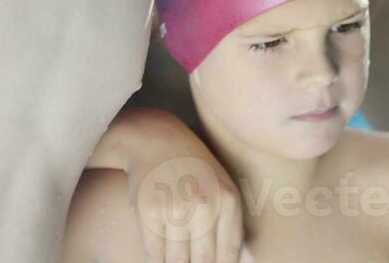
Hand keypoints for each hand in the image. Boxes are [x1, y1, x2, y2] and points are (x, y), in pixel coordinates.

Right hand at [123, 123, 244, 262]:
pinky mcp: (148, 211)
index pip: (228, 256)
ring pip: (177, 261)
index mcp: (227, 201)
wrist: (154, 138)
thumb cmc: (192, 167)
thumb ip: (231, 223)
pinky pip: (153, 253)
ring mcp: (174, 208)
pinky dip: (155, 262)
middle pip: (203, 262)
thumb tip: (241, 262)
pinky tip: (158, 260)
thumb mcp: (220, 186)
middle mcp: (204, 205)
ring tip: (178, 262)